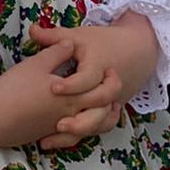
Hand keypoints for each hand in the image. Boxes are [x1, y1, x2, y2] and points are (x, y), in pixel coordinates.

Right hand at [0, 47, 122, 151]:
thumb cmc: (14, 88)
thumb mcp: (37, 64)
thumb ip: (57, 52)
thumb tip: (70, 43)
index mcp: (72, 97)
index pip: (103, 92)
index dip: (110, 81)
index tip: (108, 69)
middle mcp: (70, 116)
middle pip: (101, 114)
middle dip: (109, 101)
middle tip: (105, 87)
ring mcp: (58, 128)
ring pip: (89, 129)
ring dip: (97, 118)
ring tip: (96, 104)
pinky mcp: (46, 135)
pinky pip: (71, 137)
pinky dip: (79, 129)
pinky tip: (74, 118)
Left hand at [28, 15, 158, 147]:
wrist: (138, 49)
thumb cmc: (104, 42)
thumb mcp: (79, 36)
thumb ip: (55, 37)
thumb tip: (32, 30)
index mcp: (99, 67)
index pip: (87, 79)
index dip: (71, 86)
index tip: (53, 88)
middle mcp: (107, 89)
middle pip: (98, 108)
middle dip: (79, 119)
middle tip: (58, 123)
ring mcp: (110, 102)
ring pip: (98, 123)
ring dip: (79, 132)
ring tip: (52, 137)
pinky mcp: (108, 111)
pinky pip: (97, 128)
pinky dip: (81, 135)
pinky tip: (59, 139)